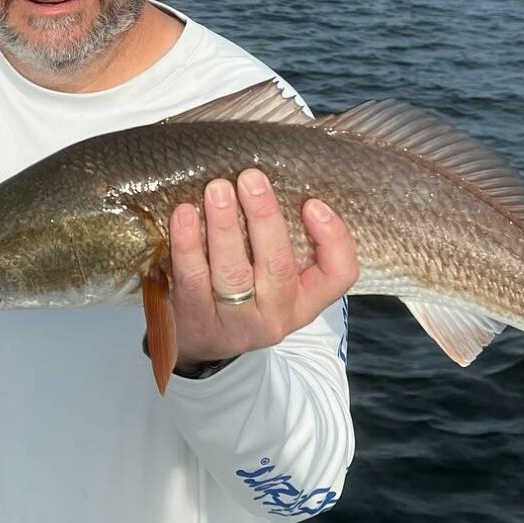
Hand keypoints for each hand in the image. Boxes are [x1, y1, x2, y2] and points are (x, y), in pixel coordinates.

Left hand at [167, 168, 357, 368]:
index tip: (313, 204)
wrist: (200, 343)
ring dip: (224, 226)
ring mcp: (235, 322)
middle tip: (250, 179)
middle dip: (264, 217)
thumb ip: (282, 242)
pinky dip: (188, 244)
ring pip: (233, 273)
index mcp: (304, 300)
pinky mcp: (197, 320)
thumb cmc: (243, 296)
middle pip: (278, 266)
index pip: (338, 275)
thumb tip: (270, 184)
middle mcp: (275, 314)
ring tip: (218, 190)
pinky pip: (193, 279)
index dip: (332, 239)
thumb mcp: (274, 280)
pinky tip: (185, 214)